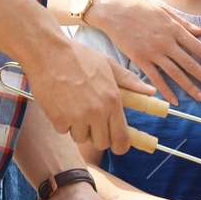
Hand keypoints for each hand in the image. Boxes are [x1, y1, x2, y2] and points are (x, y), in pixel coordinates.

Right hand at [22, 37, 150, 155]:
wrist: (49, 53)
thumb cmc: (80, 57)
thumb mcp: (109, 65)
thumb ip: (130, 81)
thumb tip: (150, 91)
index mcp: (112, 100)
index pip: (121, 137)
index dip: (121, 146)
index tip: (119, 146)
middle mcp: (97, 112)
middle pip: (102, 143)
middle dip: (98, 136)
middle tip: (93, 123)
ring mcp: (76, 117)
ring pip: (81, 138)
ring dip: (79, 128)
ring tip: (75, 108)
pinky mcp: (58, 118)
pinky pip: (63, 131)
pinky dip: (62, 122)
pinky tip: (62, 105)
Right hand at [89, 0, 200, 103]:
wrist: (114, 10)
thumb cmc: (140, 8)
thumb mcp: (165, 11)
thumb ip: (184, 23)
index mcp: (175, 29)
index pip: (199, 49)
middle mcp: (167, 42)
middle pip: (191, 64)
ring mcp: (153, 52)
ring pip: (176, 73)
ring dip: (190, 87)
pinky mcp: (140, 59)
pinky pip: (155, 78)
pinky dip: (166, 90)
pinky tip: (175, 100)